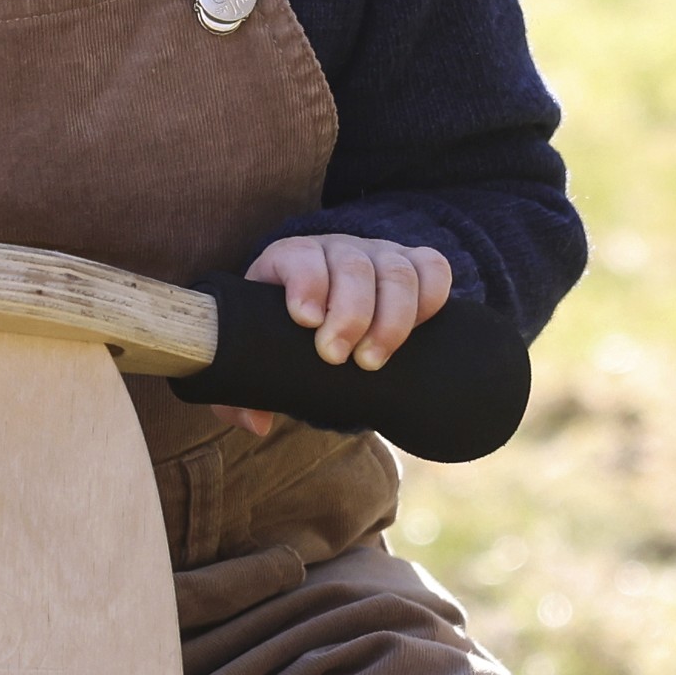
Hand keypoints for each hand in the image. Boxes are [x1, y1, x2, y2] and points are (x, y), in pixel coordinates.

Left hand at [230, 234, 454, 434]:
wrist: (321, 321)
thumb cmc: (284, 339)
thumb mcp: (258, 360)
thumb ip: (242, 395)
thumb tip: (257, 423)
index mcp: (290, 260)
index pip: (300, 256)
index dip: (306, 283)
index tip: (305, 321)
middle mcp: (337, 251)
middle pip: (353, 266)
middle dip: (349, 313)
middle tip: (337, 356)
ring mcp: (379, 256)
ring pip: (397, 271)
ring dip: (391, 319)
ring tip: (372, 361)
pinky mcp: (414, 267)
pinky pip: (434, 270)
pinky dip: (430, 300)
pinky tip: (415, 333)